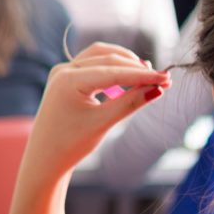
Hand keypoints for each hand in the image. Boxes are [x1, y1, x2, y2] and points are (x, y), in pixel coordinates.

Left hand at [8, 43, 169, 213]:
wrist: (46, 157)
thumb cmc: (71, 143)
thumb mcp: (104, 122)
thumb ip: (130, 103)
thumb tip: (158, 89)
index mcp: (68, 80)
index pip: (113, 71)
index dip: (142, 74)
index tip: (167, 77)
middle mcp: (63, 70)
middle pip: (107, 59)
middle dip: (135, 68)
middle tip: (162, 78)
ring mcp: (62, 72)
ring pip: (99, 56)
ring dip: (123, 63)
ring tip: (147, 75)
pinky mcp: (65, 77)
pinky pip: (92, 65)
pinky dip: (112, 68)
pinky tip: (129, 79)